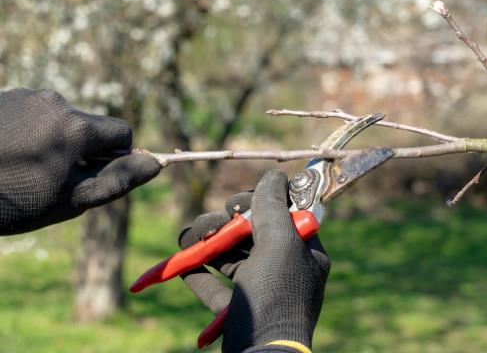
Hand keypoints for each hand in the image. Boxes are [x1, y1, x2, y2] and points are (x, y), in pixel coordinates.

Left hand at [0, 88, 160, 234]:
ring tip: (24, 169)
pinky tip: (8, 155)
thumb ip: (119, 180)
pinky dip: (31, 133)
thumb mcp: (71, 200)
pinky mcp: (2, 97)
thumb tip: (155, 164)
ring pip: (61, 120)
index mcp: (76, 127)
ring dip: (56, 141)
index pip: (123, 132)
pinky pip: (34, 114)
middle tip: (55, 180)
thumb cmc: (10, 200)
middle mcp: (54, 102)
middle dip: (84, 150)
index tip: (94, 177)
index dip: (118, 158)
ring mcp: (24, 96)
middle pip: (91, 125)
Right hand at [178, 170, 329, 351]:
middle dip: (225, 224)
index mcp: (304, 252)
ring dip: (208, 244)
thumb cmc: (275, 298)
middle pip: (253, 234)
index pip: (285, 213)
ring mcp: (262, 292)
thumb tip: (275, 175)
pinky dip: (200, 274)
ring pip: (232, 258)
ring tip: (187, 238)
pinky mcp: (239, 312)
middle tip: (211, 223)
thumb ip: (274, 207)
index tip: (239, 202)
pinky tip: (183, 266)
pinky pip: (218, 288)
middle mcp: (285, 269)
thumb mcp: (279, 244)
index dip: (260, 202)